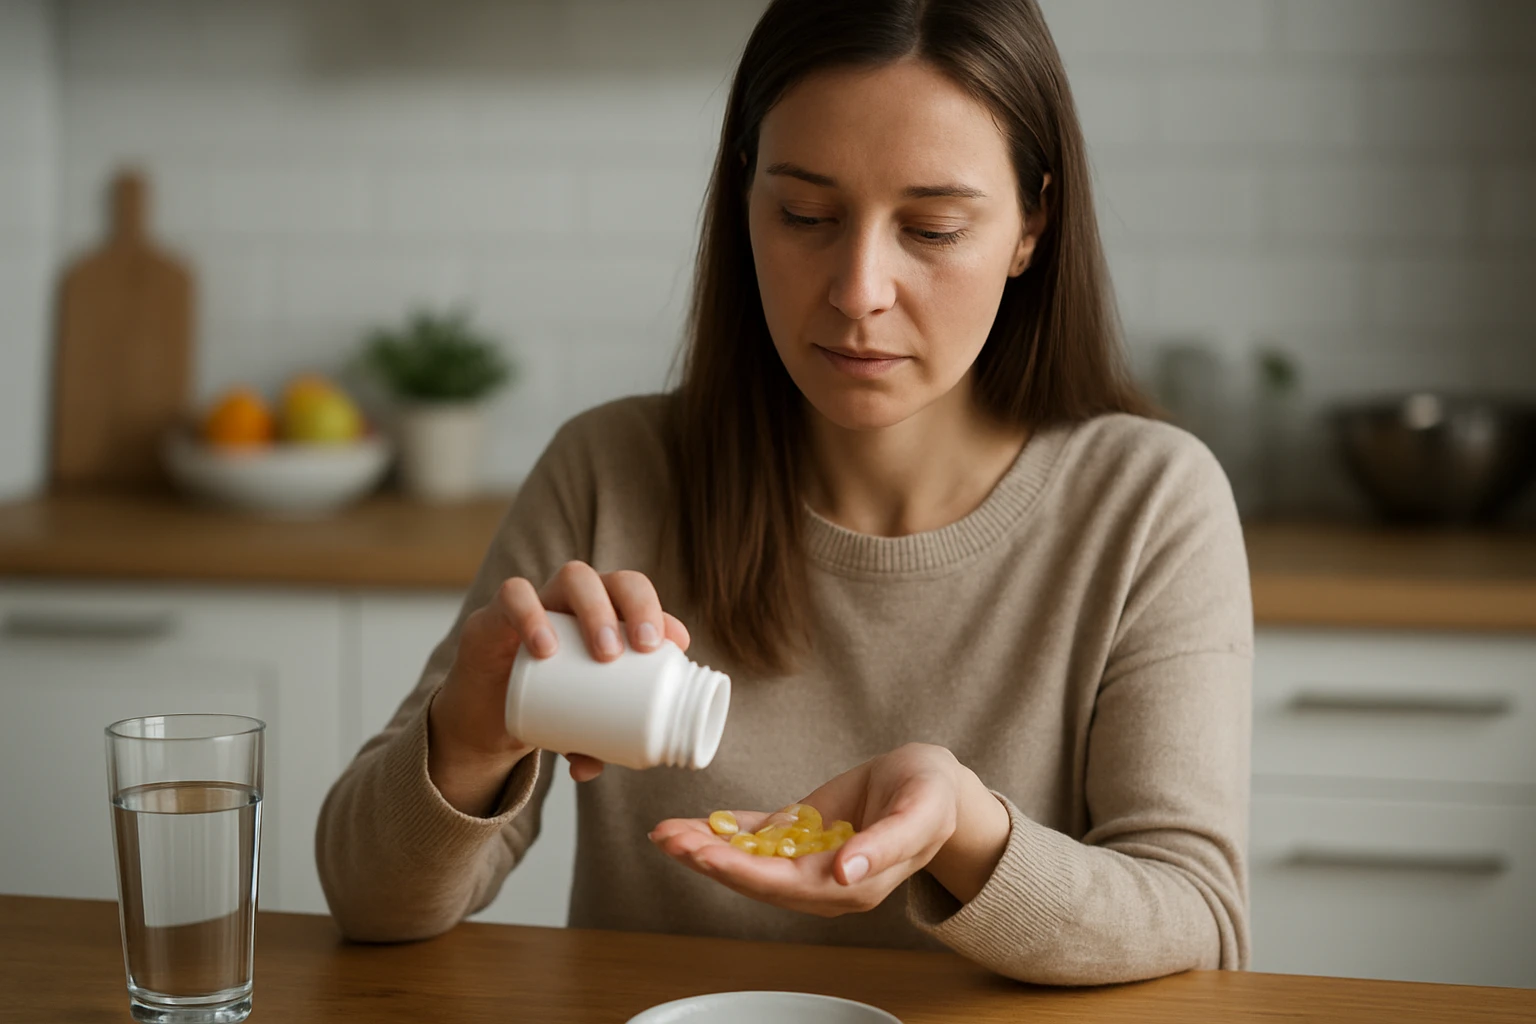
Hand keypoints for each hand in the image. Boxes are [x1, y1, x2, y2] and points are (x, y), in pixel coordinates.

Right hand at [427, 561, 690, 815]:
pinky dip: (532, 616)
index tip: (678, 645)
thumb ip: (587, 744)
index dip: (662, 613)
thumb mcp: (575, 727)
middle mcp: (575, 601)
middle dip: (638, 606)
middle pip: (615, 579)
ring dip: (596, 610)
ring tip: (605, 653)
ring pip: (574, 577)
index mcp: (604, 618)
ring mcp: (537, 602)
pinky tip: (546, 647)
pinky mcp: (496, 614)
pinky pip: (513, 594)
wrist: (485, 712)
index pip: (639, 598)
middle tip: (645, 647)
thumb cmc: (547, 707)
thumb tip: (593, 768)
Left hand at [648, 743, 1010, 915]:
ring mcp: (809, 857)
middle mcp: (823, 879)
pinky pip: (758, 836)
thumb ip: (888, 844)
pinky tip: (694, 824)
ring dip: (707, 847)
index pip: (784, 885)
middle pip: (755, 876)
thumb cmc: (933, 798)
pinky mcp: (803, 833)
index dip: (741, 871)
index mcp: (851, 884)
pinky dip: (725, 830)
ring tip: (667, 832)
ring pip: (749, 858)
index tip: (705, 853)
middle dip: (709, 859)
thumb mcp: (921, 813)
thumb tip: (844, 872)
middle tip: (668, 839)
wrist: (934, 784)